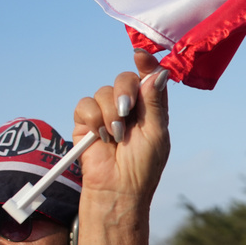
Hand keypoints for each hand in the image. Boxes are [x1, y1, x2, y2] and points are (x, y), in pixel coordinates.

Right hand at [73, 50, 170, 203]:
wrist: (118, 188)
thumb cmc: (143, 166)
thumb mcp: (156, 132)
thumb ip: (155, 102)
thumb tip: (159, 72)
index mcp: (150, 107)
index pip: (149, 78)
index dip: (146, 64)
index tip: (140, 56)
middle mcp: (129, 107)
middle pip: (124, 78)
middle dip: (124, 92)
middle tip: (126, 112)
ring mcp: (106, 113)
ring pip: (103, 91)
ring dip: (110, 114)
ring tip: (116, 137)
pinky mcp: (85, 122)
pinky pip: (85, 105)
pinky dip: (93, 119)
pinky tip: (100, 137)